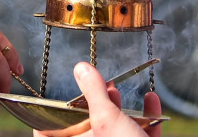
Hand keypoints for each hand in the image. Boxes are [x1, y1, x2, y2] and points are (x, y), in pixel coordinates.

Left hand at [33, 62, 161, 136]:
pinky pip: (141, 134)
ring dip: (120, 108)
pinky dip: (146, 117)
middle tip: (94, 86)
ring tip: (117, 89)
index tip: (53, 100)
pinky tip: (150, 99)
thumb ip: (94, 94)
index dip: (48, 118)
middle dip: (93, 104)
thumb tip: (81, 69)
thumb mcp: (107, 120)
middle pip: (86, 128)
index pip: (47, 135)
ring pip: (115, 130)